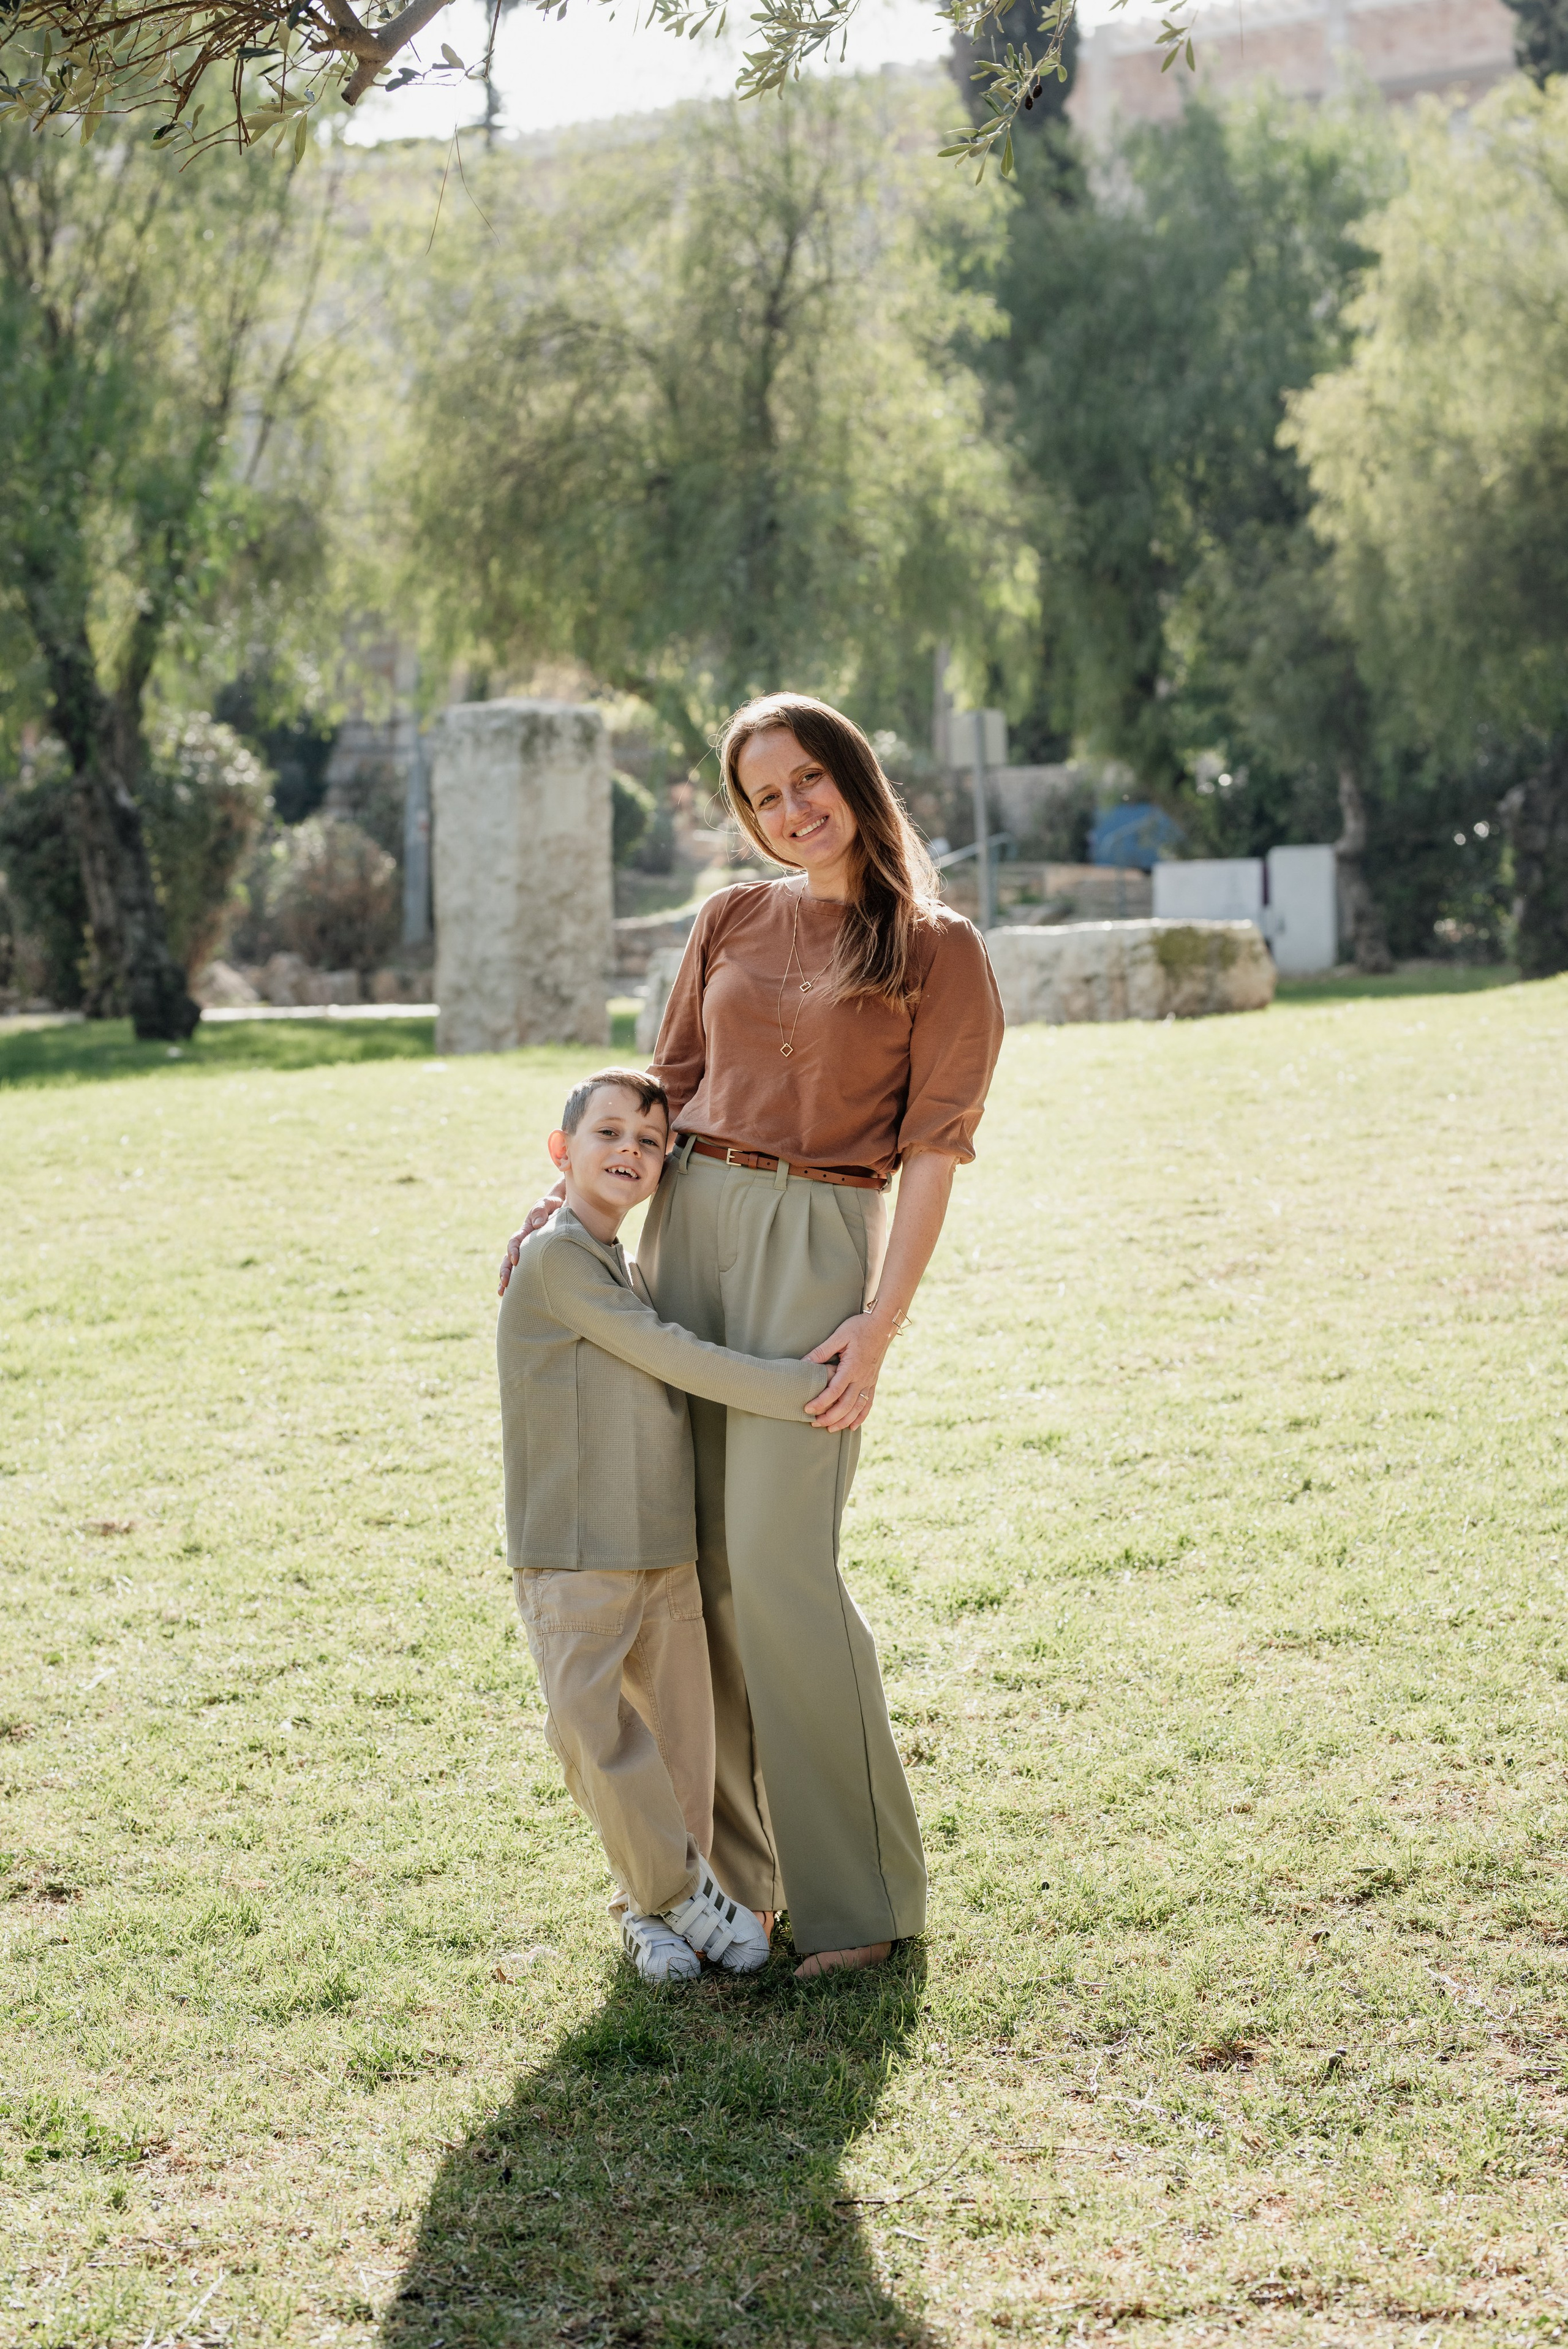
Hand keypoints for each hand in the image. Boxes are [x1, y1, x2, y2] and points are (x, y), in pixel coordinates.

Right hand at [497, 1182, 564, 1293]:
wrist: (563, 1207)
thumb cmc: (554, 1206)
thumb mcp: (547, 1203)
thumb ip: (541, 1209)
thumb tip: (537, 1225)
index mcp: (525, 1231)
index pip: (515, 1242)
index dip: (513, 1250)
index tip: (516, 1261)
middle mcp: (524, 1244)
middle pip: (509, 1259)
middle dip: (505, 1271)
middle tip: (504, 1284)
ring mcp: (529, 1252)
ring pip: (514, 1267)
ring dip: (507, 1279)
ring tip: (503, 1293)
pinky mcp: (536, 1259)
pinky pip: (527, 1271)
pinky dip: (521, 1281)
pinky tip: (520, 1294)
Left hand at [803, 1311, 891, 1432]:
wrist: (883, 1324)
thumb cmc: (859, 1327)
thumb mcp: (839, 1336)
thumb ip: (821, 1352)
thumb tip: (803, 1364)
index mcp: (852, 1367)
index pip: (834, 1391)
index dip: (821, 1402)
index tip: (808, 1409)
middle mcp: (862, 1378)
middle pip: (846, 1405)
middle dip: (830, 1417)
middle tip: (814, 1423)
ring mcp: (869, 1381)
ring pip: (857, 1408)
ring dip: (844, 1421)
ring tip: (830, 1428)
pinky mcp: (873, 1381)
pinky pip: (869, 1403)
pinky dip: (861, 1416)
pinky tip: (853, 1426)